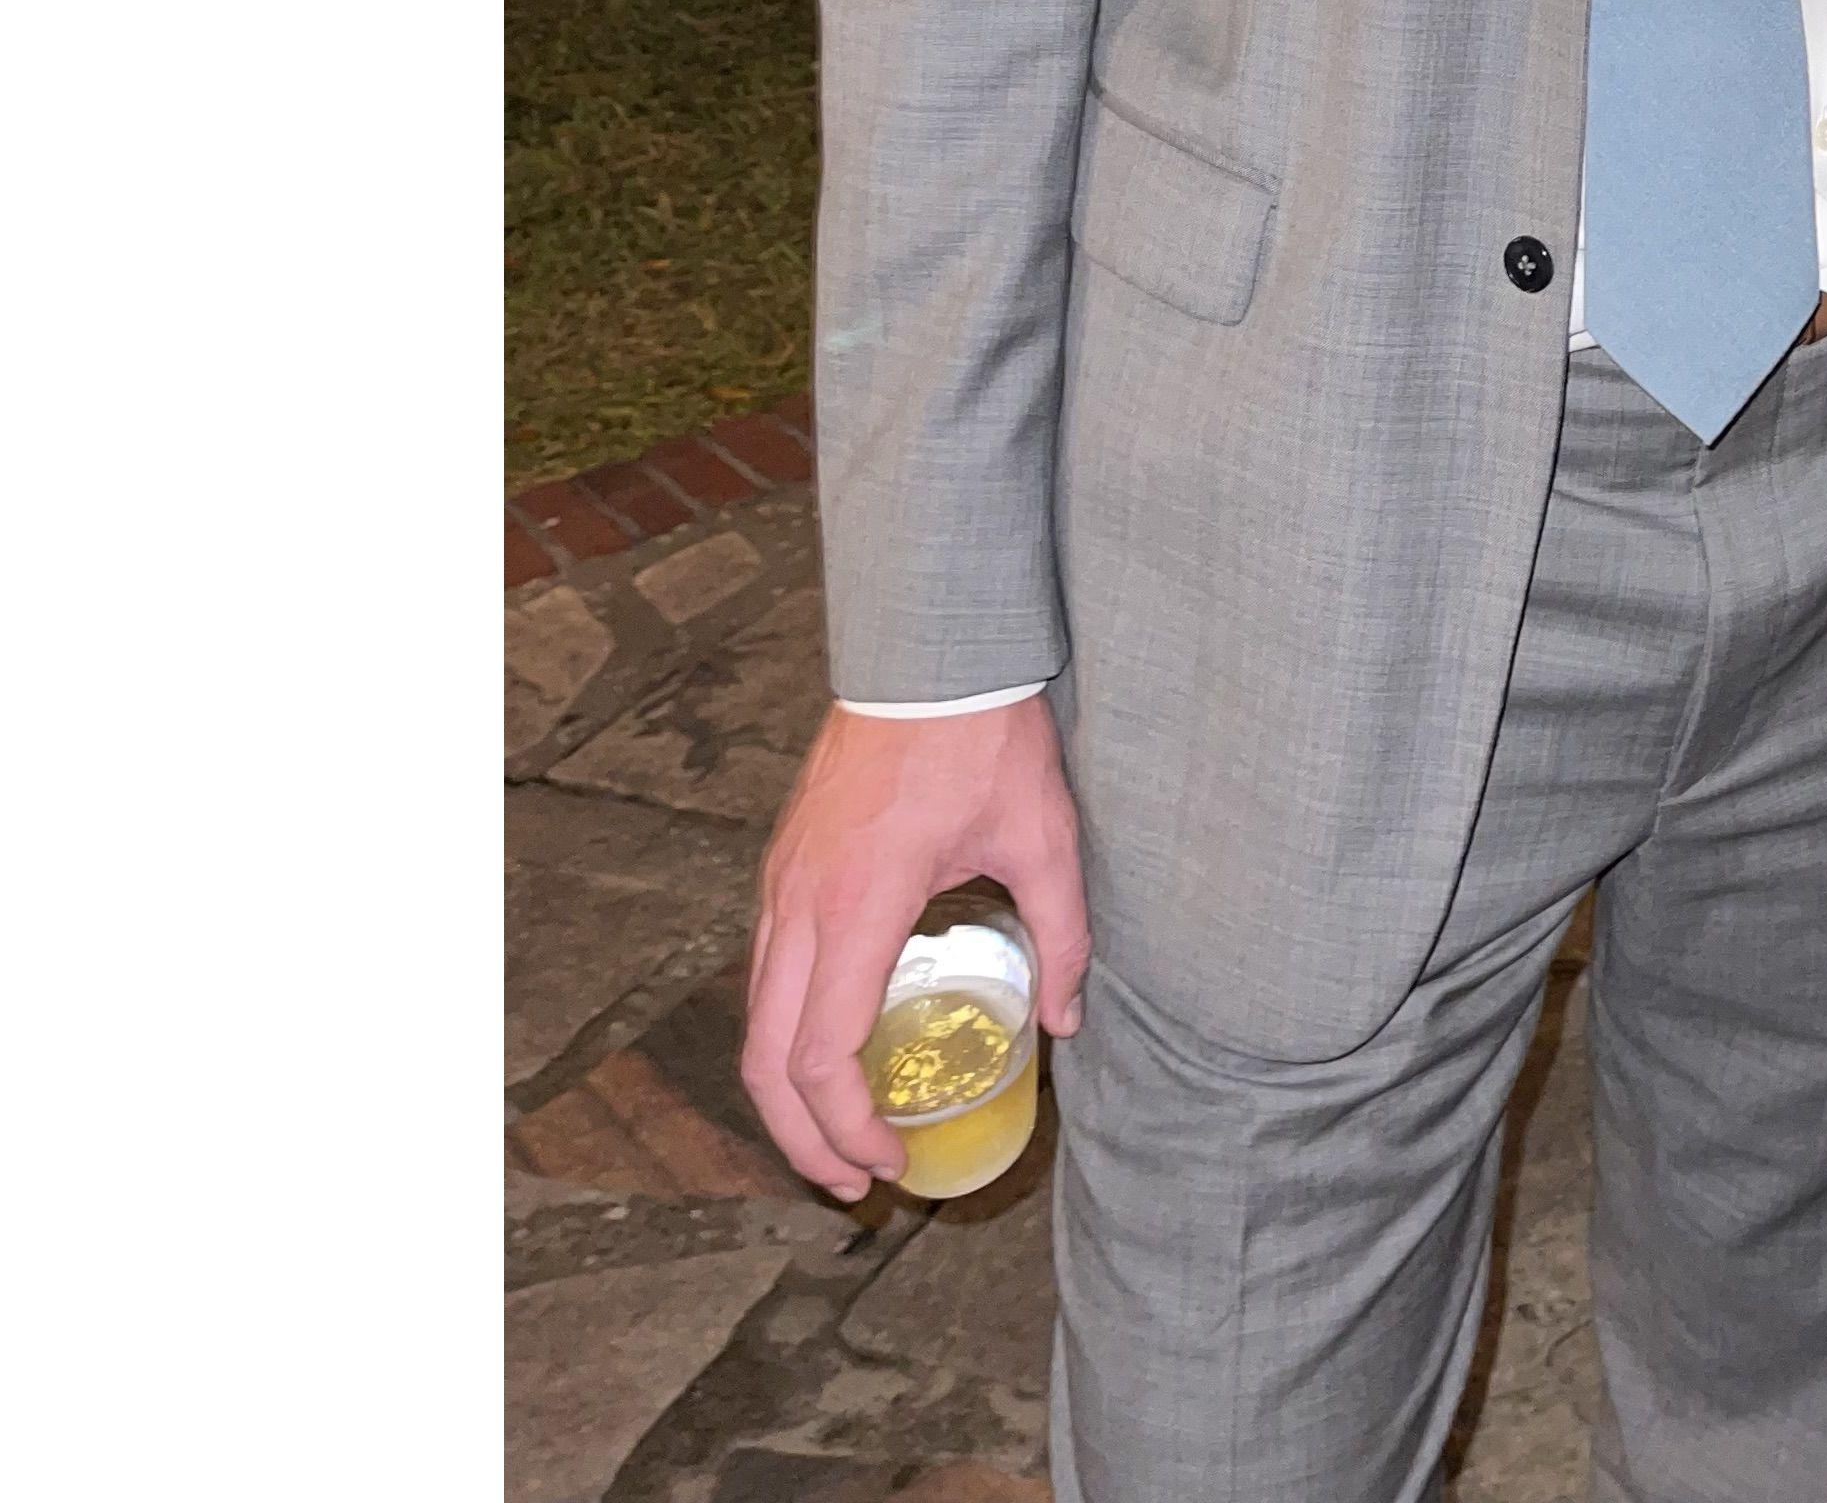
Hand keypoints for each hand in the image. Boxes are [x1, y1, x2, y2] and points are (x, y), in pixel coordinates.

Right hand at [741, 697, 1089, 1199]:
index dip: (846, 1127)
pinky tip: (831, 1052)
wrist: (928, 646)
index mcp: (857, 905)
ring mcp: (779, 883)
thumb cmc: (983, 734)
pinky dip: (784, 1034)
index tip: (890, 1160)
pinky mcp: (783, 865)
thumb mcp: (1043, 835)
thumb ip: (1062, 933)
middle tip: (855, 1184)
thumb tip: (1069, 1019)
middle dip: (801, 1138)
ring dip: (785, 1092)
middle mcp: (798, 904)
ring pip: (754, 1017)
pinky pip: (764, 973)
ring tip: (838, 1136)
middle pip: (766, 1057)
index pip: (820, 1053)